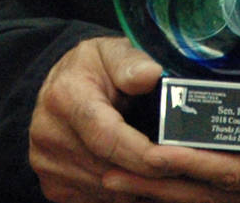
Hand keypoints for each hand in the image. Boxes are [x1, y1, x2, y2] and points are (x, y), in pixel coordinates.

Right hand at [29, 36, 171, 201]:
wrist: (56, 90)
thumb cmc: (90, 69)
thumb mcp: (110, 51)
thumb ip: (131, 62)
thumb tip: (152, 74)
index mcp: (65, 98)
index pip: (109, 138)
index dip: (147, 154)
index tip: (182, 158)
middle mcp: (50, 136)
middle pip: (113, 170)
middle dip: (155, 174)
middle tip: (191, 169)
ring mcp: (49, 165)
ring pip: (110, 193)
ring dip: (143, 186)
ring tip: (171, 171)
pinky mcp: (54, 187)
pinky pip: (102, 200)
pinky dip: (127, 193)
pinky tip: (143, 176)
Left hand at [102, 89, 239, 202]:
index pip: (236, 173)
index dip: (194, 165)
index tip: (156, 153)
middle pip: (210, 194)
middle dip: (161, 184)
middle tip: (112, 171)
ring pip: (208, 201)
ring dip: (163, 193)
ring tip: (116, 180)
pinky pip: (220, 199)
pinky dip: (187, 194)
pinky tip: (155, 187)